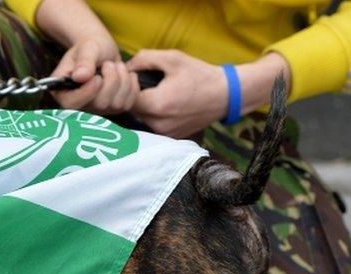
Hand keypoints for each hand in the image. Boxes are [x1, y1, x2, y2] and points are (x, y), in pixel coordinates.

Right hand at [49, 39, 140, 114]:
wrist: (103, 52)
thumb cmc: (91, 48)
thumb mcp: (86, 48)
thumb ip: (84, 61)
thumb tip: (80, 76)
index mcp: (64, 92)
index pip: (72, 104)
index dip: (87, 93)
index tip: (97, 78)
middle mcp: (79, 106)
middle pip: (99, 104)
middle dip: (110, 80)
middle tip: (109, 64)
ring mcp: (98, 110)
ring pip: (116, 104)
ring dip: (122, 80)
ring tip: (116, 66)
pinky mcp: (114, 110)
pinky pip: (128, 103)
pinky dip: (132, 86)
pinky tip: (126, 75)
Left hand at [126, 50, 291, 137]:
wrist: (226, 95)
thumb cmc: (199, 74)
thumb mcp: (172, 58)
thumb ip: (143, 59)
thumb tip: (124, 67)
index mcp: (157, 105)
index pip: (124, 99)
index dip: (125, 86)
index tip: (135, 77)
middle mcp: (158, 124)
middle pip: (131, 111)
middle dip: (132, 96)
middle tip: (143, 84)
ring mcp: (164, 134)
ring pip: (140, 119)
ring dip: (143, 106)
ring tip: (155, 92)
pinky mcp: (171, 138)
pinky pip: (152, 126)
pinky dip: (153, 115)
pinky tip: (165, 103)